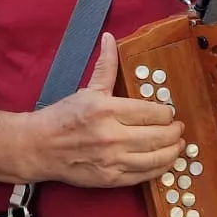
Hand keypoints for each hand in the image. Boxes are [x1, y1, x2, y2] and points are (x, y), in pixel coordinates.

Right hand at [22, 33, 184, 187]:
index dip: (167, 114)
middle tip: (178, 128)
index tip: (169, 113)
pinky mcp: (110, 179)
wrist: (38, 147)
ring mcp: (112, 160)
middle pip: (158, 136)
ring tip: (177, 144)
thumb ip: (106, 65)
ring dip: (173, 152)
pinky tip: (164, 161)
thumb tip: (110, 38)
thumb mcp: (87, 89)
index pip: (152, 112)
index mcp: (107, 110)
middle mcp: (112, 136)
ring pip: (156, 158)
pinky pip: (144, 176)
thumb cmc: (62, 118)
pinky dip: (160, 169)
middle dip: (174, 132)